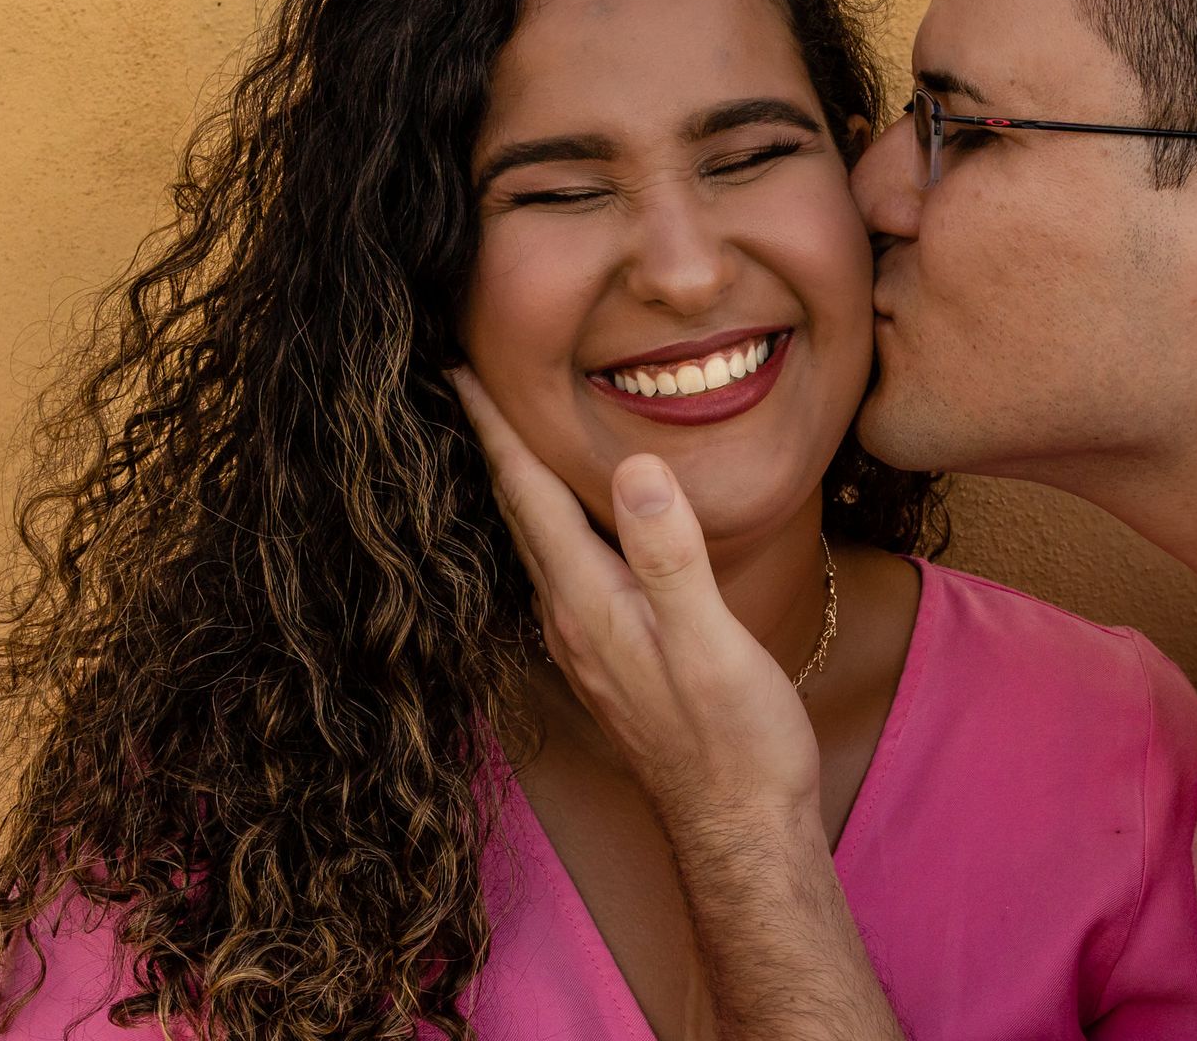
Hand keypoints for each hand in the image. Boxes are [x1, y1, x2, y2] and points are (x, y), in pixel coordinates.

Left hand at [449, 367, 819, 822]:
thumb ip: (672, 558)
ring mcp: (585, 643)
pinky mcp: (609, 658)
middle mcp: (571, 620)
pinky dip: (549, 526)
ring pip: (535, 544)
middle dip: (491, 446)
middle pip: (518, 514)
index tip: (456, 368)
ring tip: (501, 437)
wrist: (740, 828)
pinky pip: (562, 570)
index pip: (527, 497)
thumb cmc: (735, 742)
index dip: (494, 429)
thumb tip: (637, 469)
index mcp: (589, 603)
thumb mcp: (711, 646)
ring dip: (515, 485)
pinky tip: (564, 524)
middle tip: (464, 383)